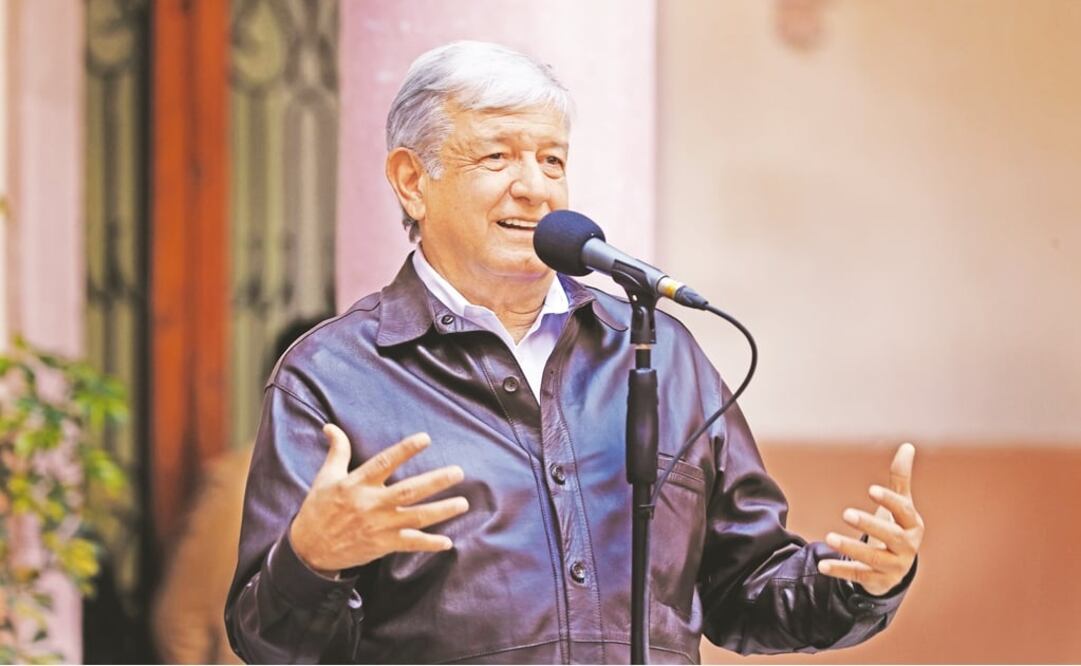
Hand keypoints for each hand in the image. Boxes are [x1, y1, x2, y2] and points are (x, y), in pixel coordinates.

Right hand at [289, 424, 469, 574]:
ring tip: (463, 503)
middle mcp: (371, 504)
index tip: (425, 439)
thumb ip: (337, 451)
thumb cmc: (319, 509)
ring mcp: (379, 526)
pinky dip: (429, 544)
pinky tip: (447, 542)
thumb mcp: (326, 477)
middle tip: (458, 472)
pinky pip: (410, 544)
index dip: (405, 451)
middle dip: (435, 481)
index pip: (384, 463)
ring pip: (416, 517)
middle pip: (409, 491)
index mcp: (357, 484)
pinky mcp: (382, 545)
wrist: (309, 549)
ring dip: (441, 511)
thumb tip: (331, 426)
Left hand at [817, 442, 924, 595]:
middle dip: (869, 525)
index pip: (904, 512)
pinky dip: (840, 570)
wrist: (898, 567)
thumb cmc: (896, 527)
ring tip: (829, 537)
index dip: (889, 501)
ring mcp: (894, 566)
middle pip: (890, 536)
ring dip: (850, 548)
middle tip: (846, 513)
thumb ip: (900, 478)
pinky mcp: (878, 581)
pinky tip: (822, 565)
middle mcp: (907, 547)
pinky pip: (858, 575)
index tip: (871, 490)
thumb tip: (907, 446)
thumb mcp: (900, 505)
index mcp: (913, 525)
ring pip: (872, 558)